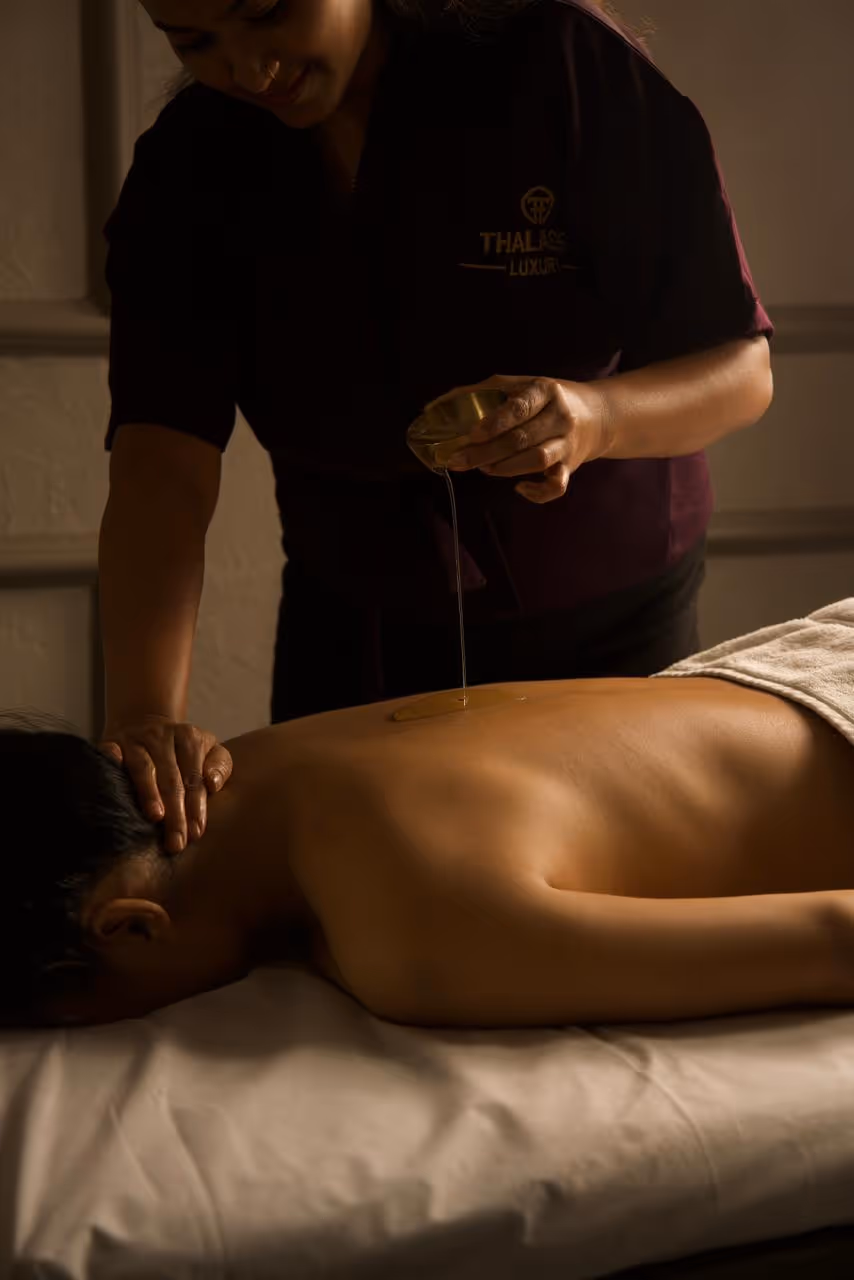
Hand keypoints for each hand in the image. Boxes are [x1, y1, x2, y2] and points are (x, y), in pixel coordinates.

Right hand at [99, 716, 232, 853]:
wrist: (144, 722)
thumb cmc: (182, 749)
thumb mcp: (208, 749)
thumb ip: (219, 766)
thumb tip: (213, 784)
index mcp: (189, 738)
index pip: (194, 777)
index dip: (196, 806)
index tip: (196, 832)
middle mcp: (161, 737)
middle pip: (171, 778)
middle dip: (175, 812)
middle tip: (176, 841)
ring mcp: (135, 739)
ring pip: (143, 768)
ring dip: (149, 793)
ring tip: (156, 817)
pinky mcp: (111, 742)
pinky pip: (110, 753)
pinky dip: (112, 765)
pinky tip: (113, 786)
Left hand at [426, 373, 609, 503]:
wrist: (597, 415)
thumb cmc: (545, 399)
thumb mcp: (520, 386)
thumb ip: (481, 393)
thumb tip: (434, 407)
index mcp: (545, 391)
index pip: (519, 408)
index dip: (494, 423)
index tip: (471, 434)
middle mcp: (561, 417)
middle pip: (522, 439)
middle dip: (486, 452)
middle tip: (459, 460)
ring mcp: (568, 444)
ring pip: (537, 461)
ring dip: (505, 469)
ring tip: (484, 469)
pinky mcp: (571, 467)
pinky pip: (557, 486)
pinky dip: (537, 493)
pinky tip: (519, 488)